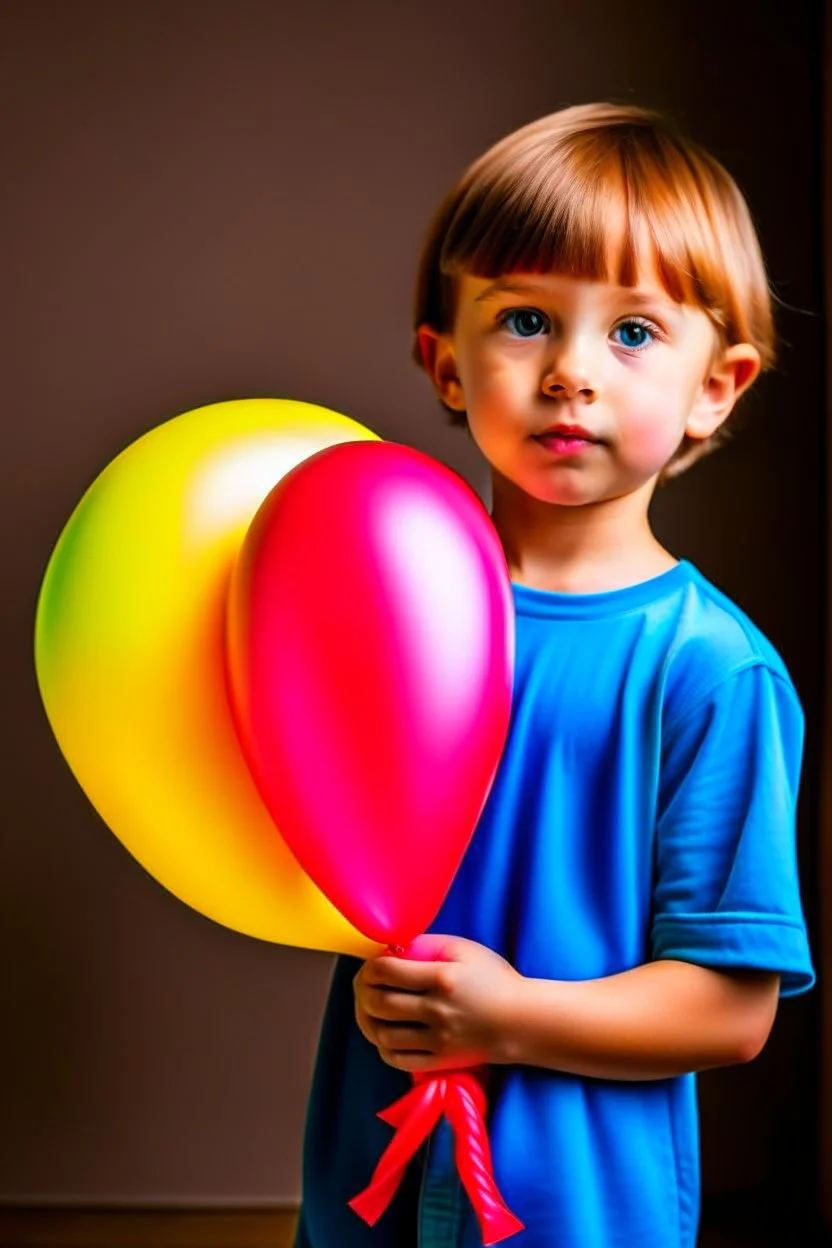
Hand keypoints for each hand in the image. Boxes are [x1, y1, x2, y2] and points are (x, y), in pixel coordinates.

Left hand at [353, 933, 521, 1072]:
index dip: (370, 968)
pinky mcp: (440, 1061)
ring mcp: (437, 1040)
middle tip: (364, 985)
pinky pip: (398, 1059)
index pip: (387, 972)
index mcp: (442, 978)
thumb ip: (426, 945)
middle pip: (379, 1004)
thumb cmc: (493, 979)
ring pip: (383, 1035)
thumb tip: (390, 948)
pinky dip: (383, 1047)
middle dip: (362, 992)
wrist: (522, 1020)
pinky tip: (385, 1033)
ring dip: (368, 1021)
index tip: (372, 966)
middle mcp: (437, 1010)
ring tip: (370, 1009)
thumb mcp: (463, 950)